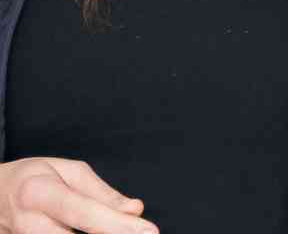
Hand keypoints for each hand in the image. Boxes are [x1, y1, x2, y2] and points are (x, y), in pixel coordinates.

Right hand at [0, 158, 154, 233]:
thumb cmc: (33, 178)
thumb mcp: (68, 170)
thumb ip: (101, 193)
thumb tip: (134, 210)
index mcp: (38, 193)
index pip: (85, 213)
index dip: (119, 226)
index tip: (149, 231)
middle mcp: (28, 223)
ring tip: (123, 231)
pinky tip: (104, 233)